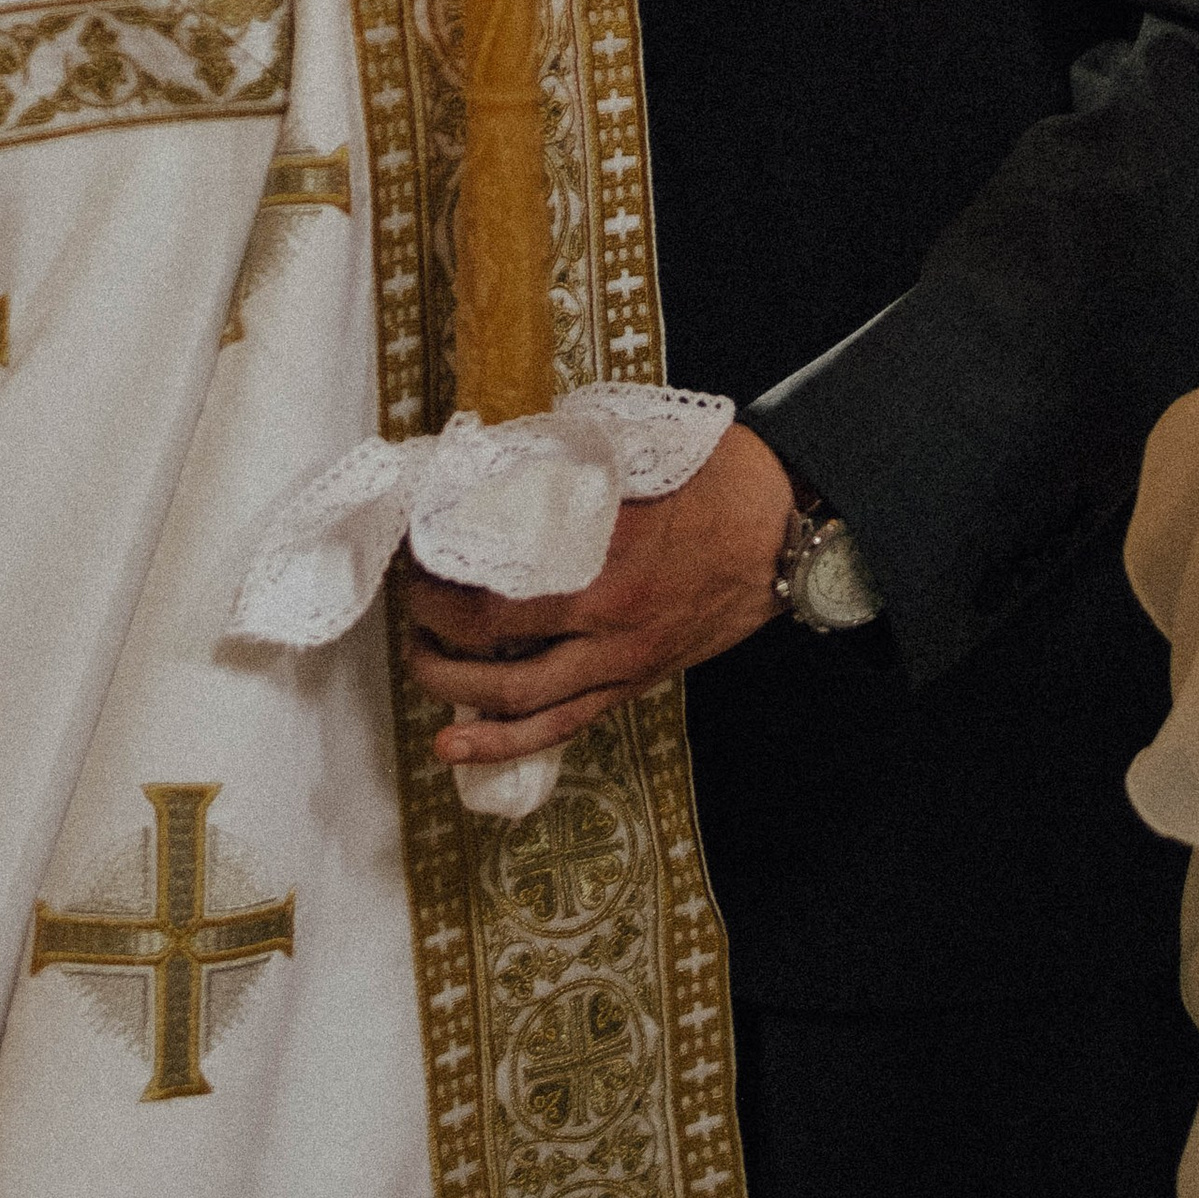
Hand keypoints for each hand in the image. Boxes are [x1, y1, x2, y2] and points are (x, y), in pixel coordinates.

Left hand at [402, 418, 794, 770]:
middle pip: (490, 637)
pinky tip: (458, 746)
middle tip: (411, 597)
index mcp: (601, 550)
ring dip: (453, 686)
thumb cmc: (717, 478)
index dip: (438, 570)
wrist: (788, 532)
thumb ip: (567, 461)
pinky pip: (561, 725)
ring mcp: (621, 659)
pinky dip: (505, 742)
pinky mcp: (634, 683)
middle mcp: (605, 615)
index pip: (492, 573)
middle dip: (432, 623)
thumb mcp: (637, 451)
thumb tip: (492, 460)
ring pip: (519, 697)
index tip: (414, 549)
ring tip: (418, 662)